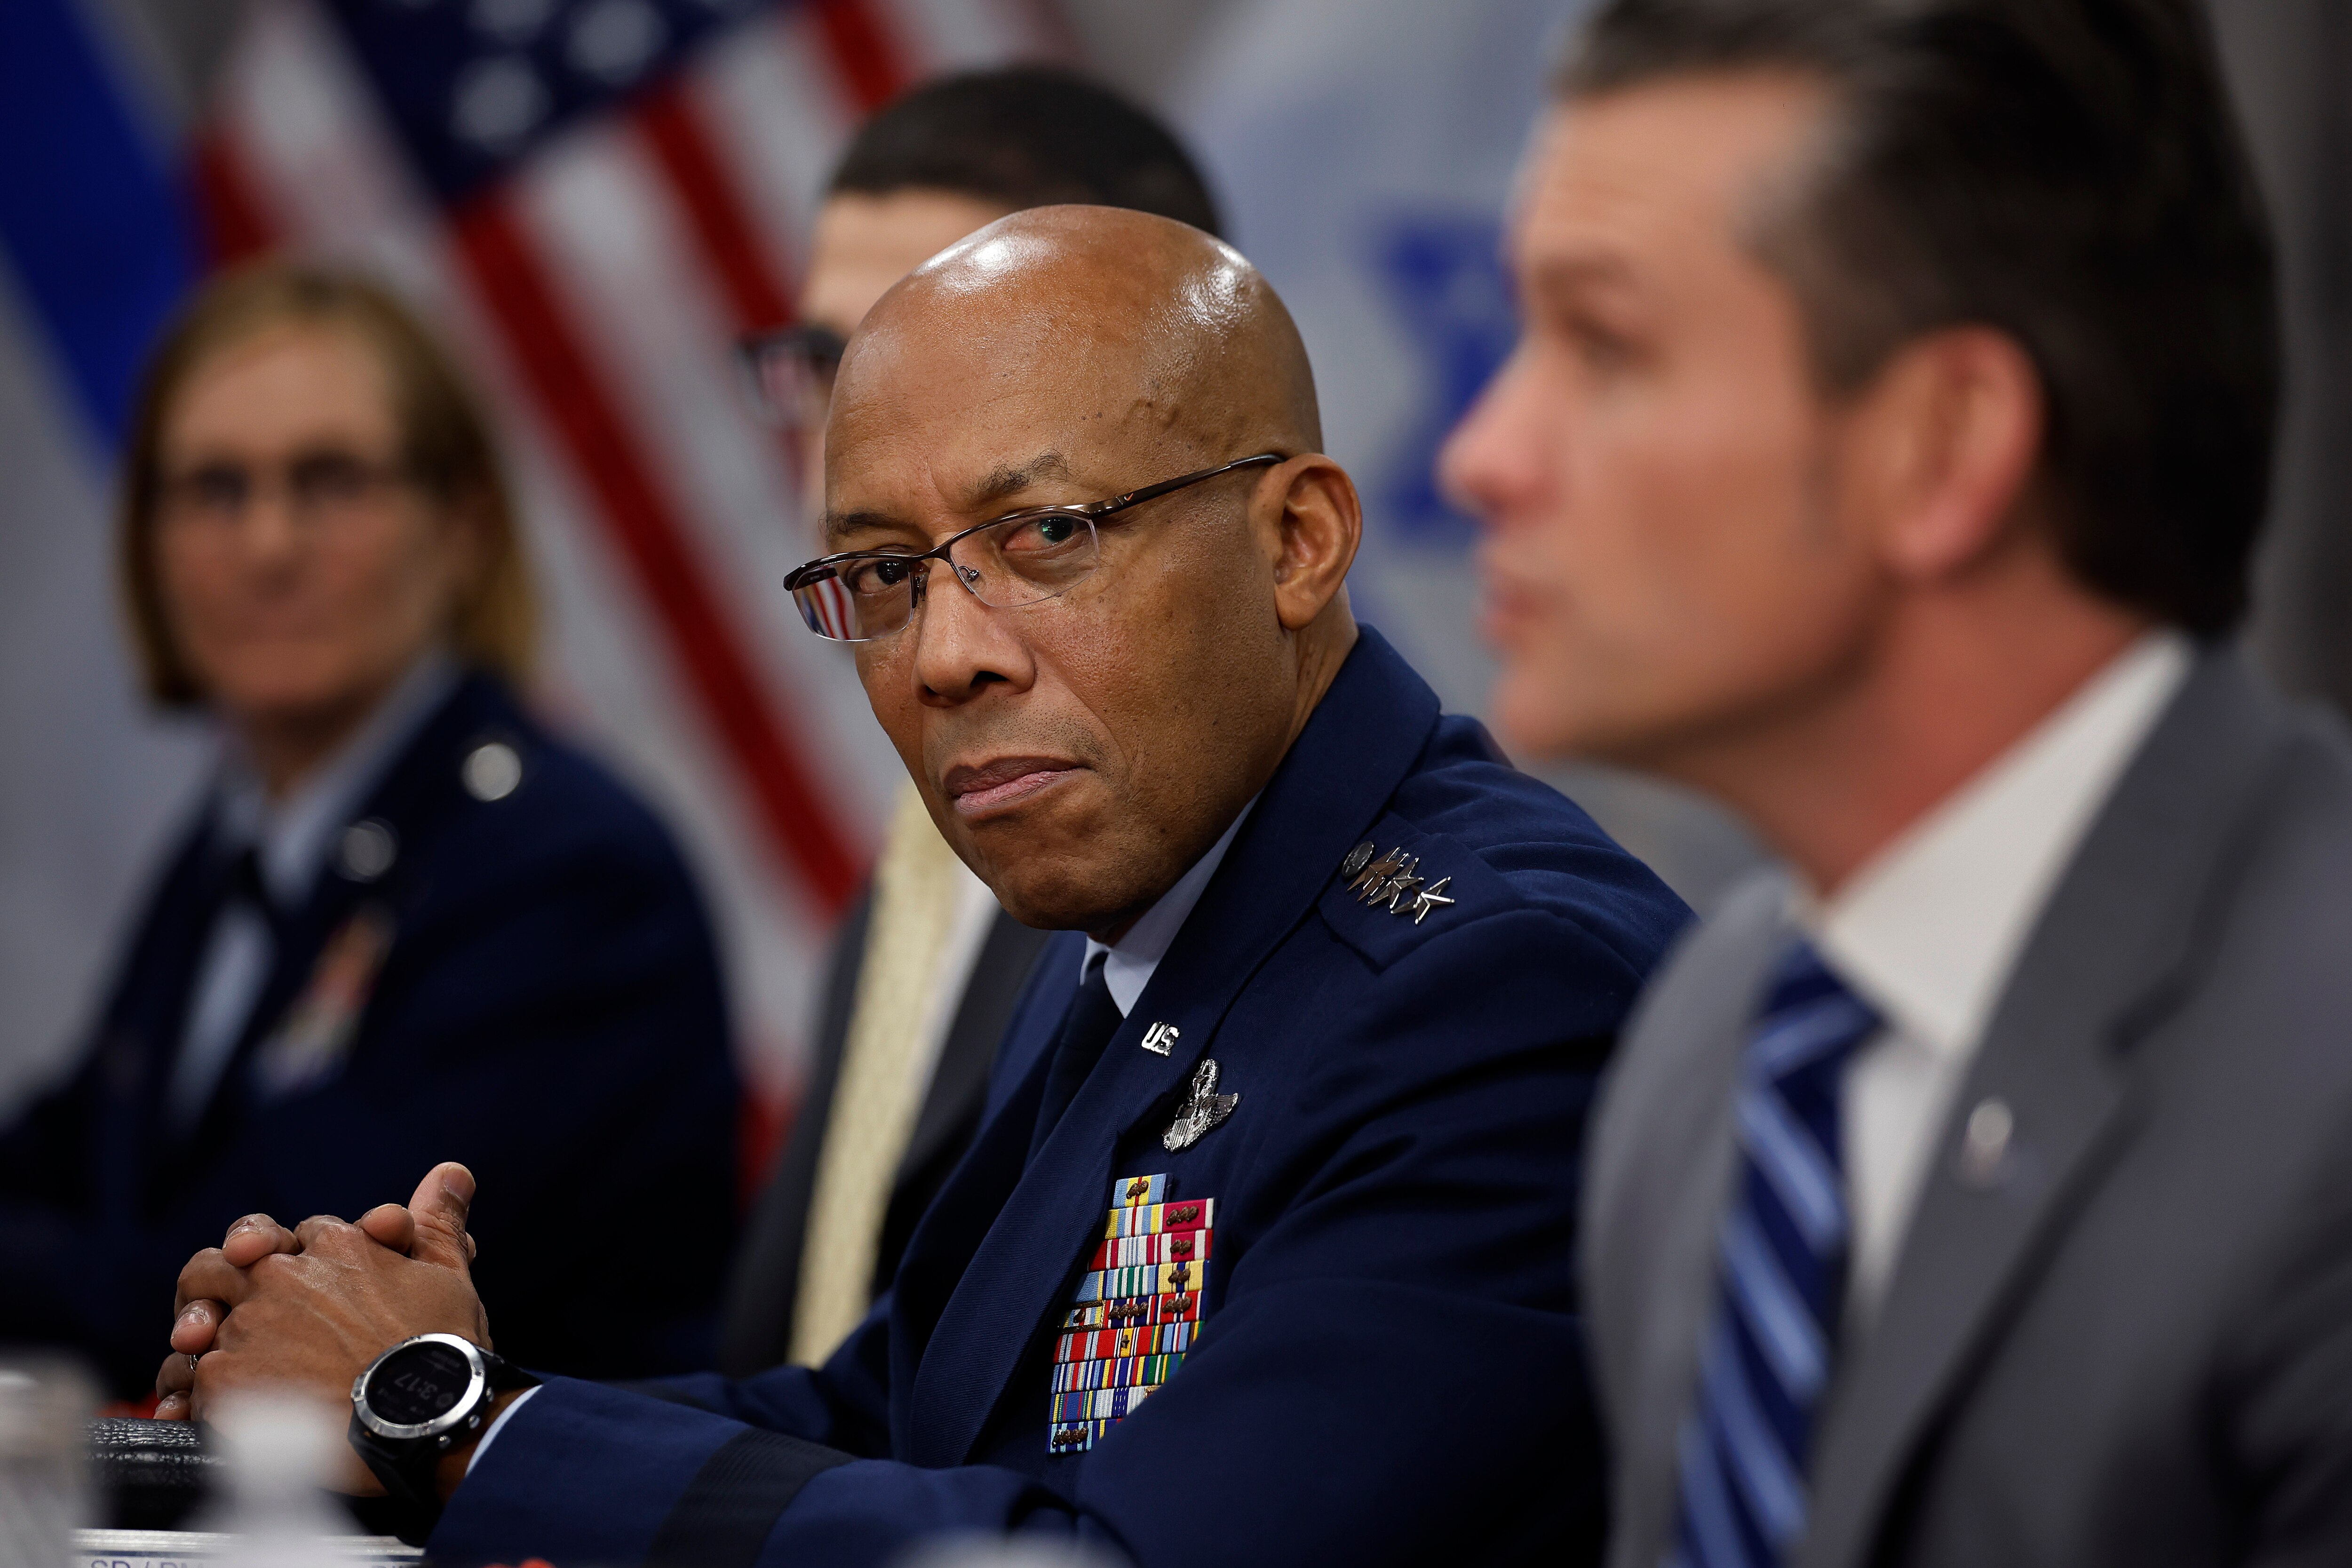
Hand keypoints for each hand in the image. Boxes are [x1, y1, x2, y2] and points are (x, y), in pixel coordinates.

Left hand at [153, 1163, 490, 1491]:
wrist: (422, 1420)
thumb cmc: (440, 1350)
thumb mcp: (447, 1277)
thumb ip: (439, 1222)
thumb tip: (451, 1170)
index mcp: (336, 1247)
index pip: (301, 1236)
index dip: (303, 1259)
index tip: (314, 1292)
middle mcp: (283, 1278)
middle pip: (222, 1263)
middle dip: (216, 1282)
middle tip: (220, 1316)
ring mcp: (249, 1327)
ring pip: (198, 1325)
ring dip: (202, 1344)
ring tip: (215, 1374)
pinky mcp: (224, 1379)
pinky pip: (188, 1381)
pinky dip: (192, 1397)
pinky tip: (203, 1414)